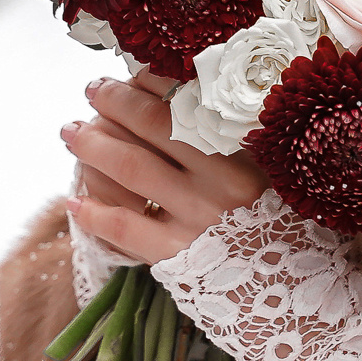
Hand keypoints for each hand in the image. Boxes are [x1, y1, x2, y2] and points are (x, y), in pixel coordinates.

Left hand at [62, 70, 267, 262]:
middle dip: (115, 102)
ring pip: (132, 168)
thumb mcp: (268, 172)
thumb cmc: (277, 223)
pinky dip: (94, 212)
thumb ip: (234, 139)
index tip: (129, 74)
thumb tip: (182, 96)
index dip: (150, 82)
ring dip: (95, 145)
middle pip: (154, 124)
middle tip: (93, 88)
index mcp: (245, 150)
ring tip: (72, 132)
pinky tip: (75, 202)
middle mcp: (220, 179)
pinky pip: (124, 227)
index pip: (187, 102)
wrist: (289, 286)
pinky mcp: (178, 254)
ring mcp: (197, 217)